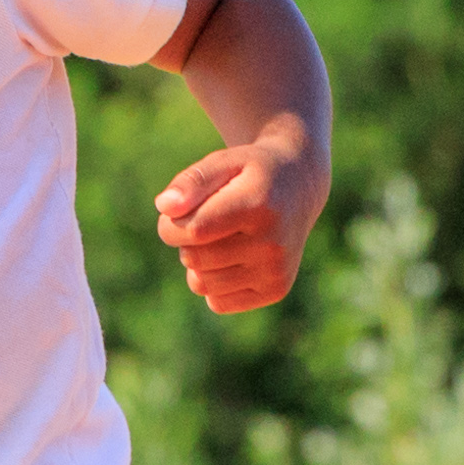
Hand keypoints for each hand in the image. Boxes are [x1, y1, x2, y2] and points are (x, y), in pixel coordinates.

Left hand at [152, 130, 320, 315]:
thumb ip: (192, 181)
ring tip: (219, 239)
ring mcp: (277, 271)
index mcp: (259, 206)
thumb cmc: (250, 174)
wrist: (299, 189)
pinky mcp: (276, 290)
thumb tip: (164, 206)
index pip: (194, 230)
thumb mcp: (223, 161)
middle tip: (203, 223)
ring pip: (202, 284)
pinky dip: (214, 283)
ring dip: (198, 263)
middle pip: (194, 258)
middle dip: (185, 241)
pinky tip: (231, 259)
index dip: (171, 224)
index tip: (175, 212)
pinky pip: (217, 302)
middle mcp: (273, 243)